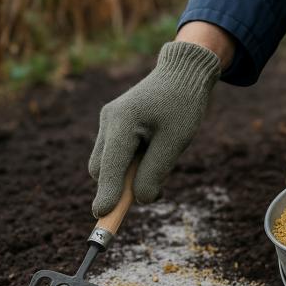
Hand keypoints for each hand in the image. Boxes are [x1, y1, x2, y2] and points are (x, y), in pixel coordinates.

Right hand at [88, 41, 220, 216]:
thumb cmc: (183, 104)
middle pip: (102, 170)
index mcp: (121, 122)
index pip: (109, 167)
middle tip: (156, 188)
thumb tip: (140, 200)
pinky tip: (156, 151)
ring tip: (162, 158)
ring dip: (129, 175)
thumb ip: (155, 172)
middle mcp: (109, 121)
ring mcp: (109, 122)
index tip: (103, 214)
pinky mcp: (116, 124)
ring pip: (109, 164)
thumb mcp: (175, 141)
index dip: (107, 193)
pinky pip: (118, 155)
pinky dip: (133, 163)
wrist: (183, 72)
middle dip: (120, 186)